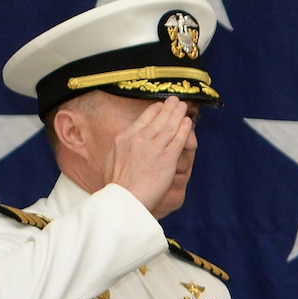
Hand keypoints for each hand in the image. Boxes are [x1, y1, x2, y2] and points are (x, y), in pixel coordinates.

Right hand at [103, 96, 195, 218]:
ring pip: (169, 126)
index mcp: (124, 138)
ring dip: (178, 114)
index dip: (153, 111)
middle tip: (175, 100)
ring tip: (184, 107)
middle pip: (158, 119)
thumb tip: (120, 150)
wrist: (124, 198)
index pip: (142, 120)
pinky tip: (188, 122)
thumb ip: (119, 151)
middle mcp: (140, 139)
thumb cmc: (116, 186)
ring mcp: (155, 147)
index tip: (160, 106)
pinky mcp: (167, 158)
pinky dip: (184, 129)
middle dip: (169, 108)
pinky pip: (178, 139)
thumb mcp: (110, 161)